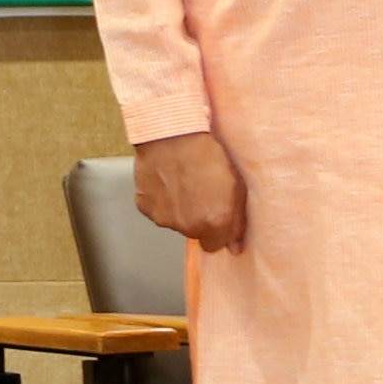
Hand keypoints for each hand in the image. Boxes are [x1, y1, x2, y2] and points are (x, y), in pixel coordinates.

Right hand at [134, 128, 246, 252]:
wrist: (173, 135)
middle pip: (193, 233)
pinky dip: (160, 200)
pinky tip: (166, 181)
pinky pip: (155, 210)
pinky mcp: (145, 206)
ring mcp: (164, 218)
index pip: (214, 246)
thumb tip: (235, 247)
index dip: (216, 231)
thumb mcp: (236, 186)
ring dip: (177, 209)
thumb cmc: (207, 155)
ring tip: (181, 182)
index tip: (215, 216)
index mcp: (214, 223)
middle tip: (198, 192)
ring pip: (173, 221)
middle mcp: (188, 227)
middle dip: (197, 218)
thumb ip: (237, 220)